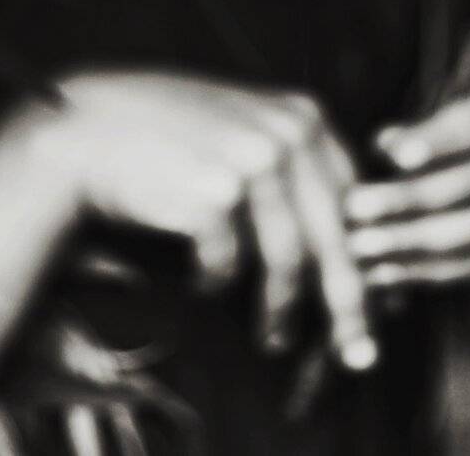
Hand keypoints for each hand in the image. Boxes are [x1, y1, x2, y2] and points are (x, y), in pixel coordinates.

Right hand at [43, 70, 375, 369]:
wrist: (89, 128)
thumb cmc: (167, 133)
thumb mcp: (244, 124)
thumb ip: (294, 162)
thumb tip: (348, 236)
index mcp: (303, 115)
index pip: (356, 199)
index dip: (364, 258)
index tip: (380, 304)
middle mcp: (286, 134)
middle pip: (334, 238)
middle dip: (350, 305)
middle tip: (359, 355)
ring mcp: (250, 162)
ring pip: (288, 261)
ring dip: (281, 311)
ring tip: (274, 340)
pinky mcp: (213, 196)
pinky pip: (230, 265)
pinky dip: (217, 283)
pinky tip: (203, 285)